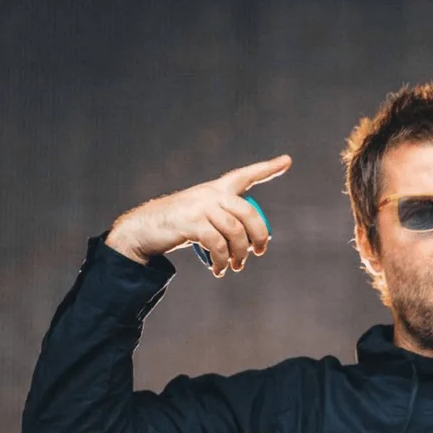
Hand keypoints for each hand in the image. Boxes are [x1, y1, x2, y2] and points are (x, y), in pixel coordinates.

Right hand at [106, 154, 291, 276]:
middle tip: (259, 253)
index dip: (268, 168)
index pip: (246, 175)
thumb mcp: (203, 216)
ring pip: (235, 231)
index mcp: (217, 188)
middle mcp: (211, 193)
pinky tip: (219, 270)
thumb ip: (225, 220)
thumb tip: (255, 244)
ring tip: (236, 267)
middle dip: (259, 235)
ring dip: (239, 254)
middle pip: (248, 212)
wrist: (144, 229)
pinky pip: (217, 244)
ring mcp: (200, 206)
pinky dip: (222, 261)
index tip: (287, 161)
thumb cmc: (179, 225)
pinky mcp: (190, 222)